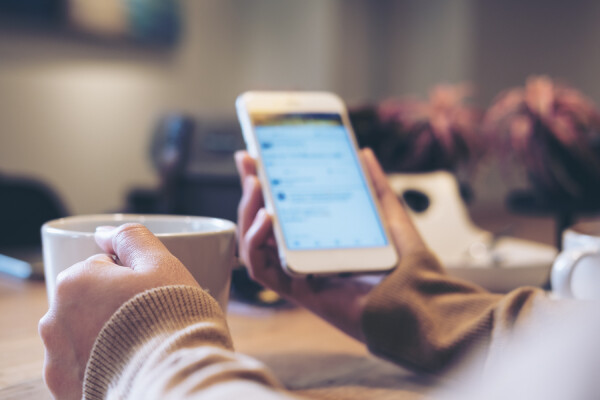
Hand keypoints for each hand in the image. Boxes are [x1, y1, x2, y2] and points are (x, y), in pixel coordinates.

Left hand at [38, 224, 199, 399]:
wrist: (174, 378)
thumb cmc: (171, 319)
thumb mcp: (160, 263)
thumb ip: (131, 238)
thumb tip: (105, 232)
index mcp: (75, 282)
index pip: (103, 267)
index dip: (132, 278)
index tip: (150, 294)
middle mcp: (55, 320)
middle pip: (90, 301)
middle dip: (113, 306)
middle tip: (147, 320)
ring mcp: (58, 358)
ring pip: (84, 334)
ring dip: (105, 336)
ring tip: (139, 346)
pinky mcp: (66, 389)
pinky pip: (83, 367)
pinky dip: (100, 365)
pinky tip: (126, 366)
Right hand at [234, 148, 425, 340]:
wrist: (418, 300)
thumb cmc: (407, 267)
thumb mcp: (389, 215)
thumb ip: (375, 186)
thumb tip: (363, 153)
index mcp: (321, 239)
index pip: (283, 210)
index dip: (267, 184)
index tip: (256, 155)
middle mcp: (304, 256)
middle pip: (263, 224)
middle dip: (250, 191)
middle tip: (248, 162)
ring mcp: (298, 274)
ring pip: (254, 245)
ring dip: (247, 213)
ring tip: (255, 185)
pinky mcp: (297, 291)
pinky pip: (261, 270)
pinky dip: (255, 243)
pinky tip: (266, 218)